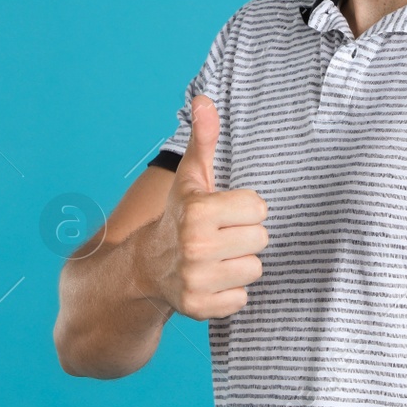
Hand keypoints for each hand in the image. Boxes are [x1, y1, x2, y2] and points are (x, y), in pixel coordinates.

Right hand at [141, 95, 267, 319]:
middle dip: (243, 236)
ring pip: (254, 269)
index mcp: (197, 211)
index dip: (244, 209)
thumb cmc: (180, 214)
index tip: (223, 212)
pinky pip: (243, 299)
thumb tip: (205, 98)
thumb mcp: (192, 176)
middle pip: (260, 239)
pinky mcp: (199, 308)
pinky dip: (230, 292)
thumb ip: (204, 137)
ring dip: (239, 264)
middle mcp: (194, 247)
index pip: (259, 209)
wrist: (146, 266)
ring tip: (215, 257)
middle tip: (218, 236)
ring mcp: (196, 280)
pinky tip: (211, 280)